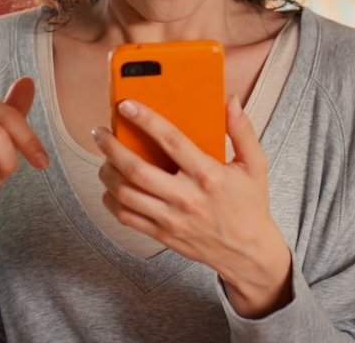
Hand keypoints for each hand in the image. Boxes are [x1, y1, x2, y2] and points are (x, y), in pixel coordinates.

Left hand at [93, 97, 291, 317]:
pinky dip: (111, 200)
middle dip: (111, 147)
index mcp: (209, 176)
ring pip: (125, 194)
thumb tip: (230, 101)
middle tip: (100, 132)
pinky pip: (126, 217)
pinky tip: (110, 186)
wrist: (248, 253)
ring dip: (107, 172)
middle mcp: (186, 197)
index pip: (171, 141)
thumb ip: (242, 131)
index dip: (146, 120)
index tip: (127, 105)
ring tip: (104, 158)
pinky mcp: (162, 235)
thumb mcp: (254, 165)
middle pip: (136, 169)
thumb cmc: (250, 206)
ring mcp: (171, 219)